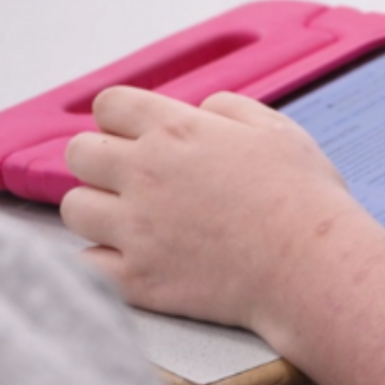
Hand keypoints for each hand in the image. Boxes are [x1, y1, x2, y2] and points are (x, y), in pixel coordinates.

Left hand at [61, 87, 360, 333]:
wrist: (309, 263)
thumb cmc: (301, 193)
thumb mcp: (274, 127)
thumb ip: (228, 108)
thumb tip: (202, 111)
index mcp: (176, 131)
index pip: (109, 104)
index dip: (121, 115)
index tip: (136, 129)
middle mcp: (145, 174)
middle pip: (79, 153)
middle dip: (100, 157)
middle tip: (131, 173)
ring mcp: (136, 230)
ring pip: (75, 209)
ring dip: (98, 207)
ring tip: (132, 216)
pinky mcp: (136, 280)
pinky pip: (85, 264)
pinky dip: (102, 259)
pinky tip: (132, 255)